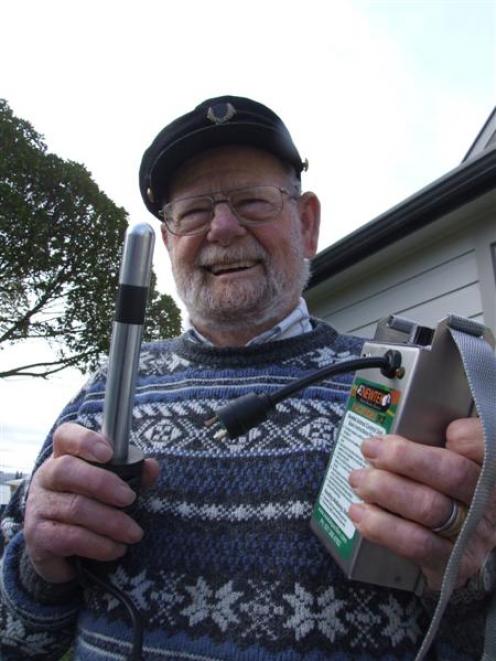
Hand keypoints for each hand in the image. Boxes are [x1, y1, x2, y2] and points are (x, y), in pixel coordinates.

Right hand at [24, 422, 159, 583]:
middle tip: (130, 498)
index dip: (86, 441)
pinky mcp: (38, 535)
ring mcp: (39, 505)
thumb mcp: (111, 485)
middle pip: (67, 469)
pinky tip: (116, 549)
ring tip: (134, 533)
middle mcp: (46, 476)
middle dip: (103, 483)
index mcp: (65, 456)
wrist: (58, 547)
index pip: (66, 436)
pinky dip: (99, 544)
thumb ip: (132, 474)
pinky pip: (70, 538)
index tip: (109, 453)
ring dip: (111, 522)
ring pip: (75, 508)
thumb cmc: (90, 504)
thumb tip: (152, 467)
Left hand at [347, 418, 495, 590]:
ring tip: (359, 479)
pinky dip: (381, 526)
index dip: (468, 436)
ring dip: (384, 489)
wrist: (461, 549)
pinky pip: (415, 544)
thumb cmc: (448, 495)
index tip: (444, 431)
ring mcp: (471, 534)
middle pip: (452, 474)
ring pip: (429, 507)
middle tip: (371, 449)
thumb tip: (411, 430)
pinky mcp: (450, 562)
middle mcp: (486, 501)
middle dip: (404, 458)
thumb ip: (438, 443)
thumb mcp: (450, 463)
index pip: (485, 445)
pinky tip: (360, 512)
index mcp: (488, 470)